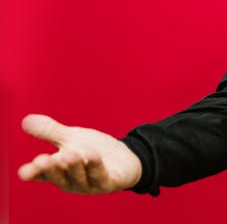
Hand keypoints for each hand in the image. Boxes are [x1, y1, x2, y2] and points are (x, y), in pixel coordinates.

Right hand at [17, 114, 142, 193]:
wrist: (123, 159)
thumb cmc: (92, 150)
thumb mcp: (71, 138)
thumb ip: (50, 132)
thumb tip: (26, 120)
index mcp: (59, 171)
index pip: (42, 174)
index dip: (33, 173)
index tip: (24, 171)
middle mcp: (71, 180)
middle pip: (59, 176)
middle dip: (51, 168)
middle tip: (43, 160)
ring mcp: (89, 184)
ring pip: (79, 176)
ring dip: (74, 166)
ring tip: (70, 154)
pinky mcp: (108, 182)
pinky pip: (101, 175)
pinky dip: (96, 166)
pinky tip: (92, 155)